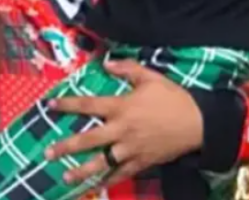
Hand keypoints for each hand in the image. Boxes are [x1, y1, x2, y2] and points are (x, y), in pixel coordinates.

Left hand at [44, 60, 203, 186]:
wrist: (200, 123)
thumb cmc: (173, 98)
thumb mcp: (150, 77)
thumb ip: (126, 69)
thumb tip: (105, 63)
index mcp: (121, 108)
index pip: (88, 105)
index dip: (67, 104)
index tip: (50, 105)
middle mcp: (122, 130)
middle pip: (89, 140)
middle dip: (67, 147)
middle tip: (48, 153)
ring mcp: (131, 149)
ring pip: (102, 163)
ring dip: (82, 171)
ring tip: (66, 177)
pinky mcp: (143, 162)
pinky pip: (123, 174)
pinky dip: (109, 181)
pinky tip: (96, 187)